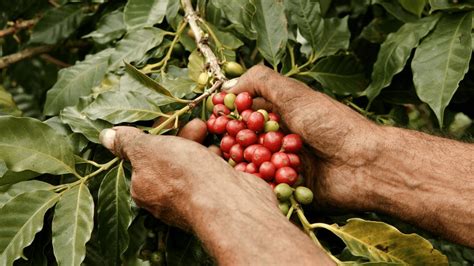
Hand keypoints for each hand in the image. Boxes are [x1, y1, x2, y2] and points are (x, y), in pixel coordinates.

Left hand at [100, 119, 276, 229]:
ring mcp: (193, 203)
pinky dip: (217, 163)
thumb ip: (129, 142)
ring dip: (201, 148)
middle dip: (183, 138)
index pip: (145, 158)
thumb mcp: (148, 150)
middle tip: (198, 125)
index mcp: (143, 190)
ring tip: (211, 134)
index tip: (170, 121)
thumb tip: (106, 136)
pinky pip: (213, 177)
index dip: (157, 136)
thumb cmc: (182, 175)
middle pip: (171, 161)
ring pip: (194, 168)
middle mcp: (165, 200)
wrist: (227, 204)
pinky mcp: (217, 202)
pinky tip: (224, 153)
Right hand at [228, 65, 383, 210]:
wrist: (363, 165)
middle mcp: (280, 139)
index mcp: (281, 115)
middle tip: (217, 146)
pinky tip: (249, 182)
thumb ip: (261, 82)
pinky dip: (257, 185)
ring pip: (251, 166)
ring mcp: (283, 164)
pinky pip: (265, 188)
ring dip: (242, 165)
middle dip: (231, 143)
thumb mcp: (295, 94)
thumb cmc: (331, 125)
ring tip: (233, 164)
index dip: (228, 116)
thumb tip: (230, 86)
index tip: (213, 118)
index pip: (245, 115)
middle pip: (244, 142)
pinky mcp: (288, 189)